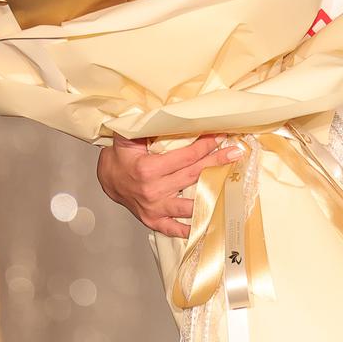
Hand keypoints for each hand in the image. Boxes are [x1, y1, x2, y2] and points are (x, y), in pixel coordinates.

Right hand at [97, 134, 243, 237]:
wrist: (107, 179)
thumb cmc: (122, 156)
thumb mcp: (128, 136)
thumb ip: (145, 125)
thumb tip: (168, 112)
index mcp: (148, 169)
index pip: (185, 157)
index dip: (204, 146)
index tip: (220, 136)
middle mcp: (152, 191)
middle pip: (192, 176)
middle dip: (216, 163)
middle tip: (235, 154)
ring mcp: (153, 208)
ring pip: (189, 204)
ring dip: (211, 196)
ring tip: (230, 187)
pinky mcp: (153, 220)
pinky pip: (174, 228)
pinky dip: (189, 229)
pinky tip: (207, 224)